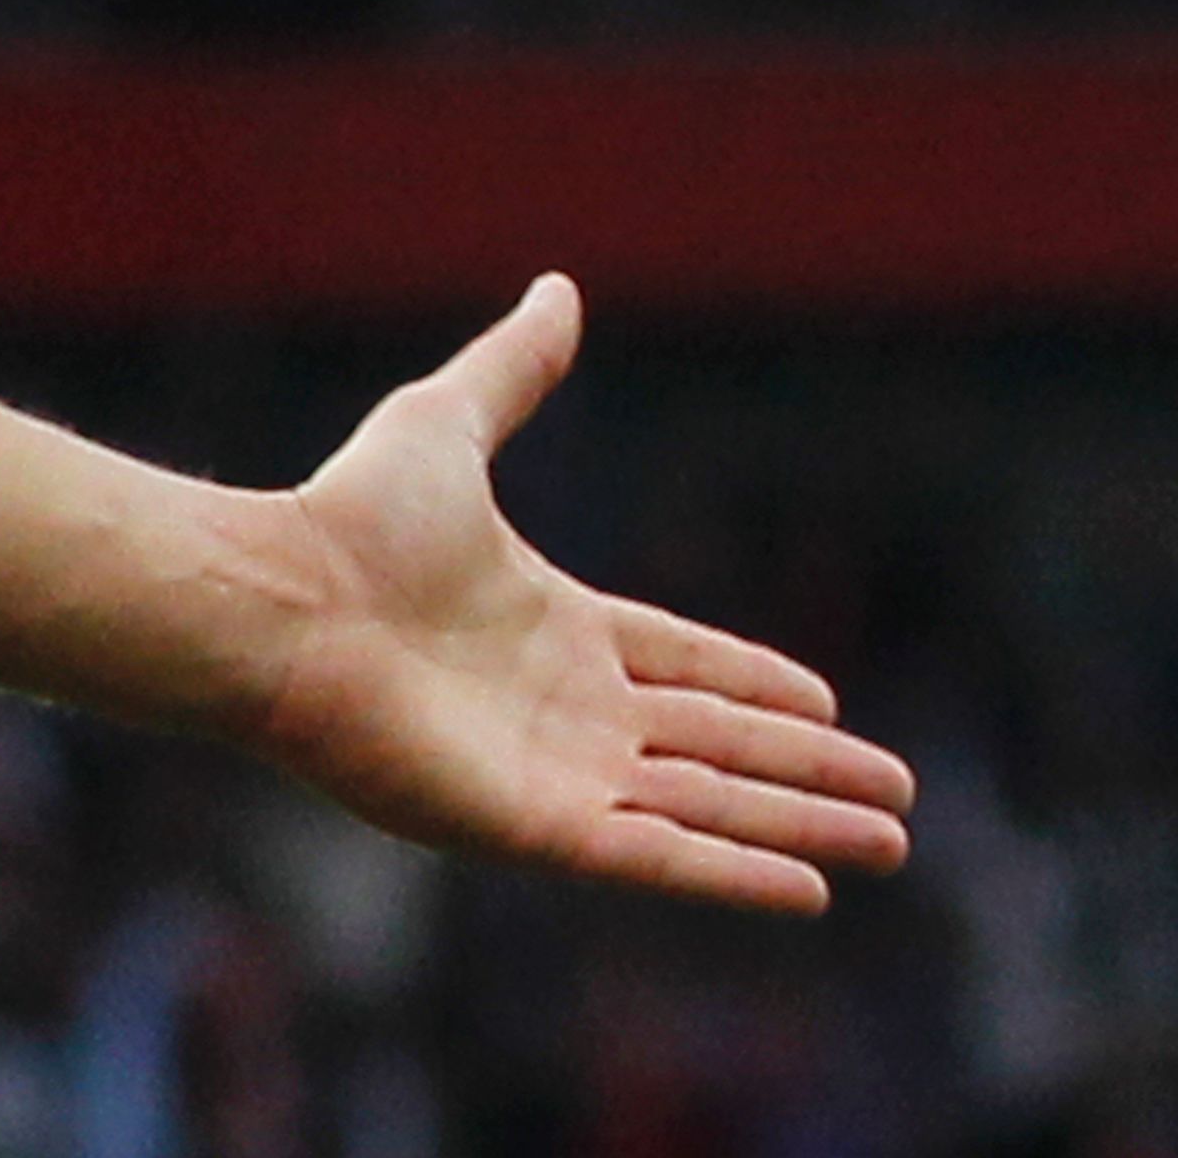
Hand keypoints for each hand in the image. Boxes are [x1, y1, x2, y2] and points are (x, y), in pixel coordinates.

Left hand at [251, 273, 911, 913]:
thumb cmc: (347, 518)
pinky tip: (808, 891)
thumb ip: (511, 368)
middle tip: (898, 800)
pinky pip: (656, 856)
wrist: (279, 597)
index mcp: (551, 626)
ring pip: (706, 805)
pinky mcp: (536, 826)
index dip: (753, 686)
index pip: (679, 664)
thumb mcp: (447, 422)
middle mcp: (562, 706)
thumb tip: (557, 286)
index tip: (827, 704)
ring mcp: (553, 771)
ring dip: (798, 826)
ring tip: (889, 846)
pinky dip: (732, 875)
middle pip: (714, 746)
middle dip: (806, 773)